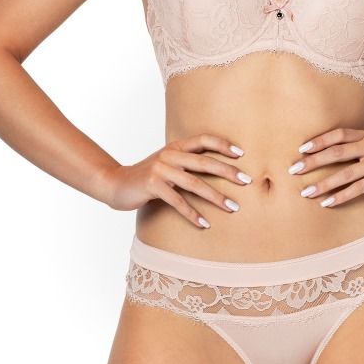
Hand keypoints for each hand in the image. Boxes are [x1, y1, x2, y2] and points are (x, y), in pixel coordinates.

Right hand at [100, 133, 252, 227]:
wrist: (116, 183)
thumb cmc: (147, 176)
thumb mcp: (167, 163)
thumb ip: (186, 162)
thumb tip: (217, 168)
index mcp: (175, 146)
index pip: (203, 140)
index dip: (223, 144)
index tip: (242, 154)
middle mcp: (169, 155)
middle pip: (204, 162)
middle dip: (228, 172)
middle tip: (247, 181)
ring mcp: (160, 170)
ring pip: (194, 184)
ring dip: (216, 197)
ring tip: (233, 208)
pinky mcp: (153, 186)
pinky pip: (177, 201)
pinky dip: (193, 214)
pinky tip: (205, 224)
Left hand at [287, 127, 363, 205]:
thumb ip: (361, 147)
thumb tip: (334, 153)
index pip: (339, 134)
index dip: (319, 141)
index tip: (301, 149)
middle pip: (336, 151)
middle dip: (313, 161)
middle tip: (294, 170)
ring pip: (345, 172)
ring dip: (323, 183)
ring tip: (306, 192)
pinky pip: (358, 188)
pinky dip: (340, 196)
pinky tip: (327, 202)